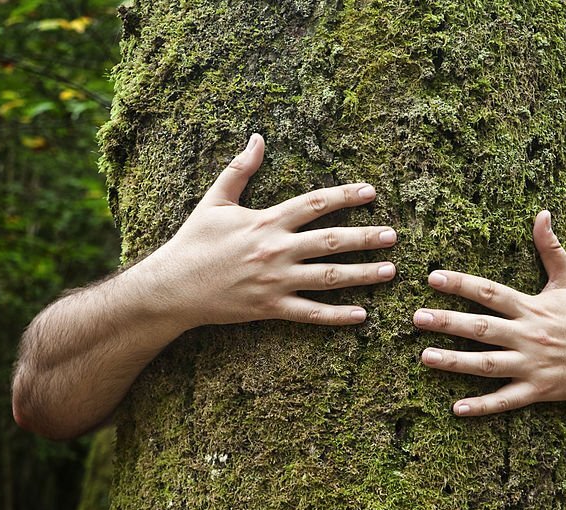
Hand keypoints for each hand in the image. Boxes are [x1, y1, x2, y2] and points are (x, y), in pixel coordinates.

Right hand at [139, 133, 396, 328]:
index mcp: (266, 220)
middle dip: (365, 238)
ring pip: (328, 278)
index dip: (345, 196)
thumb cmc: (193, 242)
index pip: (315, 203)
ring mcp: (275, 281)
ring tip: (390, 271)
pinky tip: (362, 315)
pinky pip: (310, 314)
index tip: (371, 192)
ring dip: (362, 275)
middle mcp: (275, 250)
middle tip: (393, 235)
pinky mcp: (270, 308)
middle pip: (331, 241)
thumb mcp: (214, 200)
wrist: (172, 287)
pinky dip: (337, 316)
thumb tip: (256, 137)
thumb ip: (239, 169)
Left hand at [413, 210, 565, 416]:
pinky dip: (483, 406)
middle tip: (417, 318)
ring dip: (455, 362)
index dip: (461, 284)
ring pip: (488, 364)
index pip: (490, 292)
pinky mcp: (539, 390)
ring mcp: (533, 365)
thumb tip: (542, 212)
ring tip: (425, 357)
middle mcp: (530, 336)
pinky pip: (506, 400)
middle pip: (483, 328)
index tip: (433, 277)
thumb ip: (551, 249)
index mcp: (533, 307)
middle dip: (448, 323)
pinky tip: (456, 408)